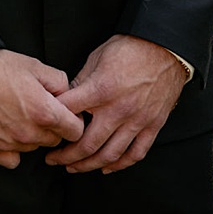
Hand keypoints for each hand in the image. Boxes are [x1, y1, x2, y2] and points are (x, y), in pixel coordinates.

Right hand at [0, 49, 85, 168]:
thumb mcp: (37, 67)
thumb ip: (61, 84)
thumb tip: (67, 97)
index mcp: (44, 112)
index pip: (75, 131)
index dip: (75, 121)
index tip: (68, 115)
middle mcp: (27, 133)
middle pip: (54, 140)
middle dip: (53, 127)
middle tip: (41, 110)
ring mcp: (8, 143)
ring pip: (33, 148)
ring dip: (33, 136)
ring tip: (20, 115)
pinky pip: (12, 159)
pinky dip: (13, 149)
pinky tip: (9, 132)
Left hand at [47, 34, 187, 173]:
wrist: (166, 46)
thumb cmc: (132, 47)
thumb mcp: (98, 57)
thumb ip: (80, 81)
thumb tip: (66, 100)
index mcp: (101, 90)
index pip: (67, 114)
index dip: (51, 121)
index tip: (45, 126)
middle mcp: (119, 109)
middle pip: (86, 145)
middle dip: (64, 156)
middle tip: (53, 159)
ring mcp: (138, 119)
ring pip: (109, 155)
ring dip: (87, 166)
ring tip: (74, 167)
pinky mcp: (153, 124)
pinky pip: (136, 153)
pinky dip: (120, 164)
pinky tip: (107, 167)